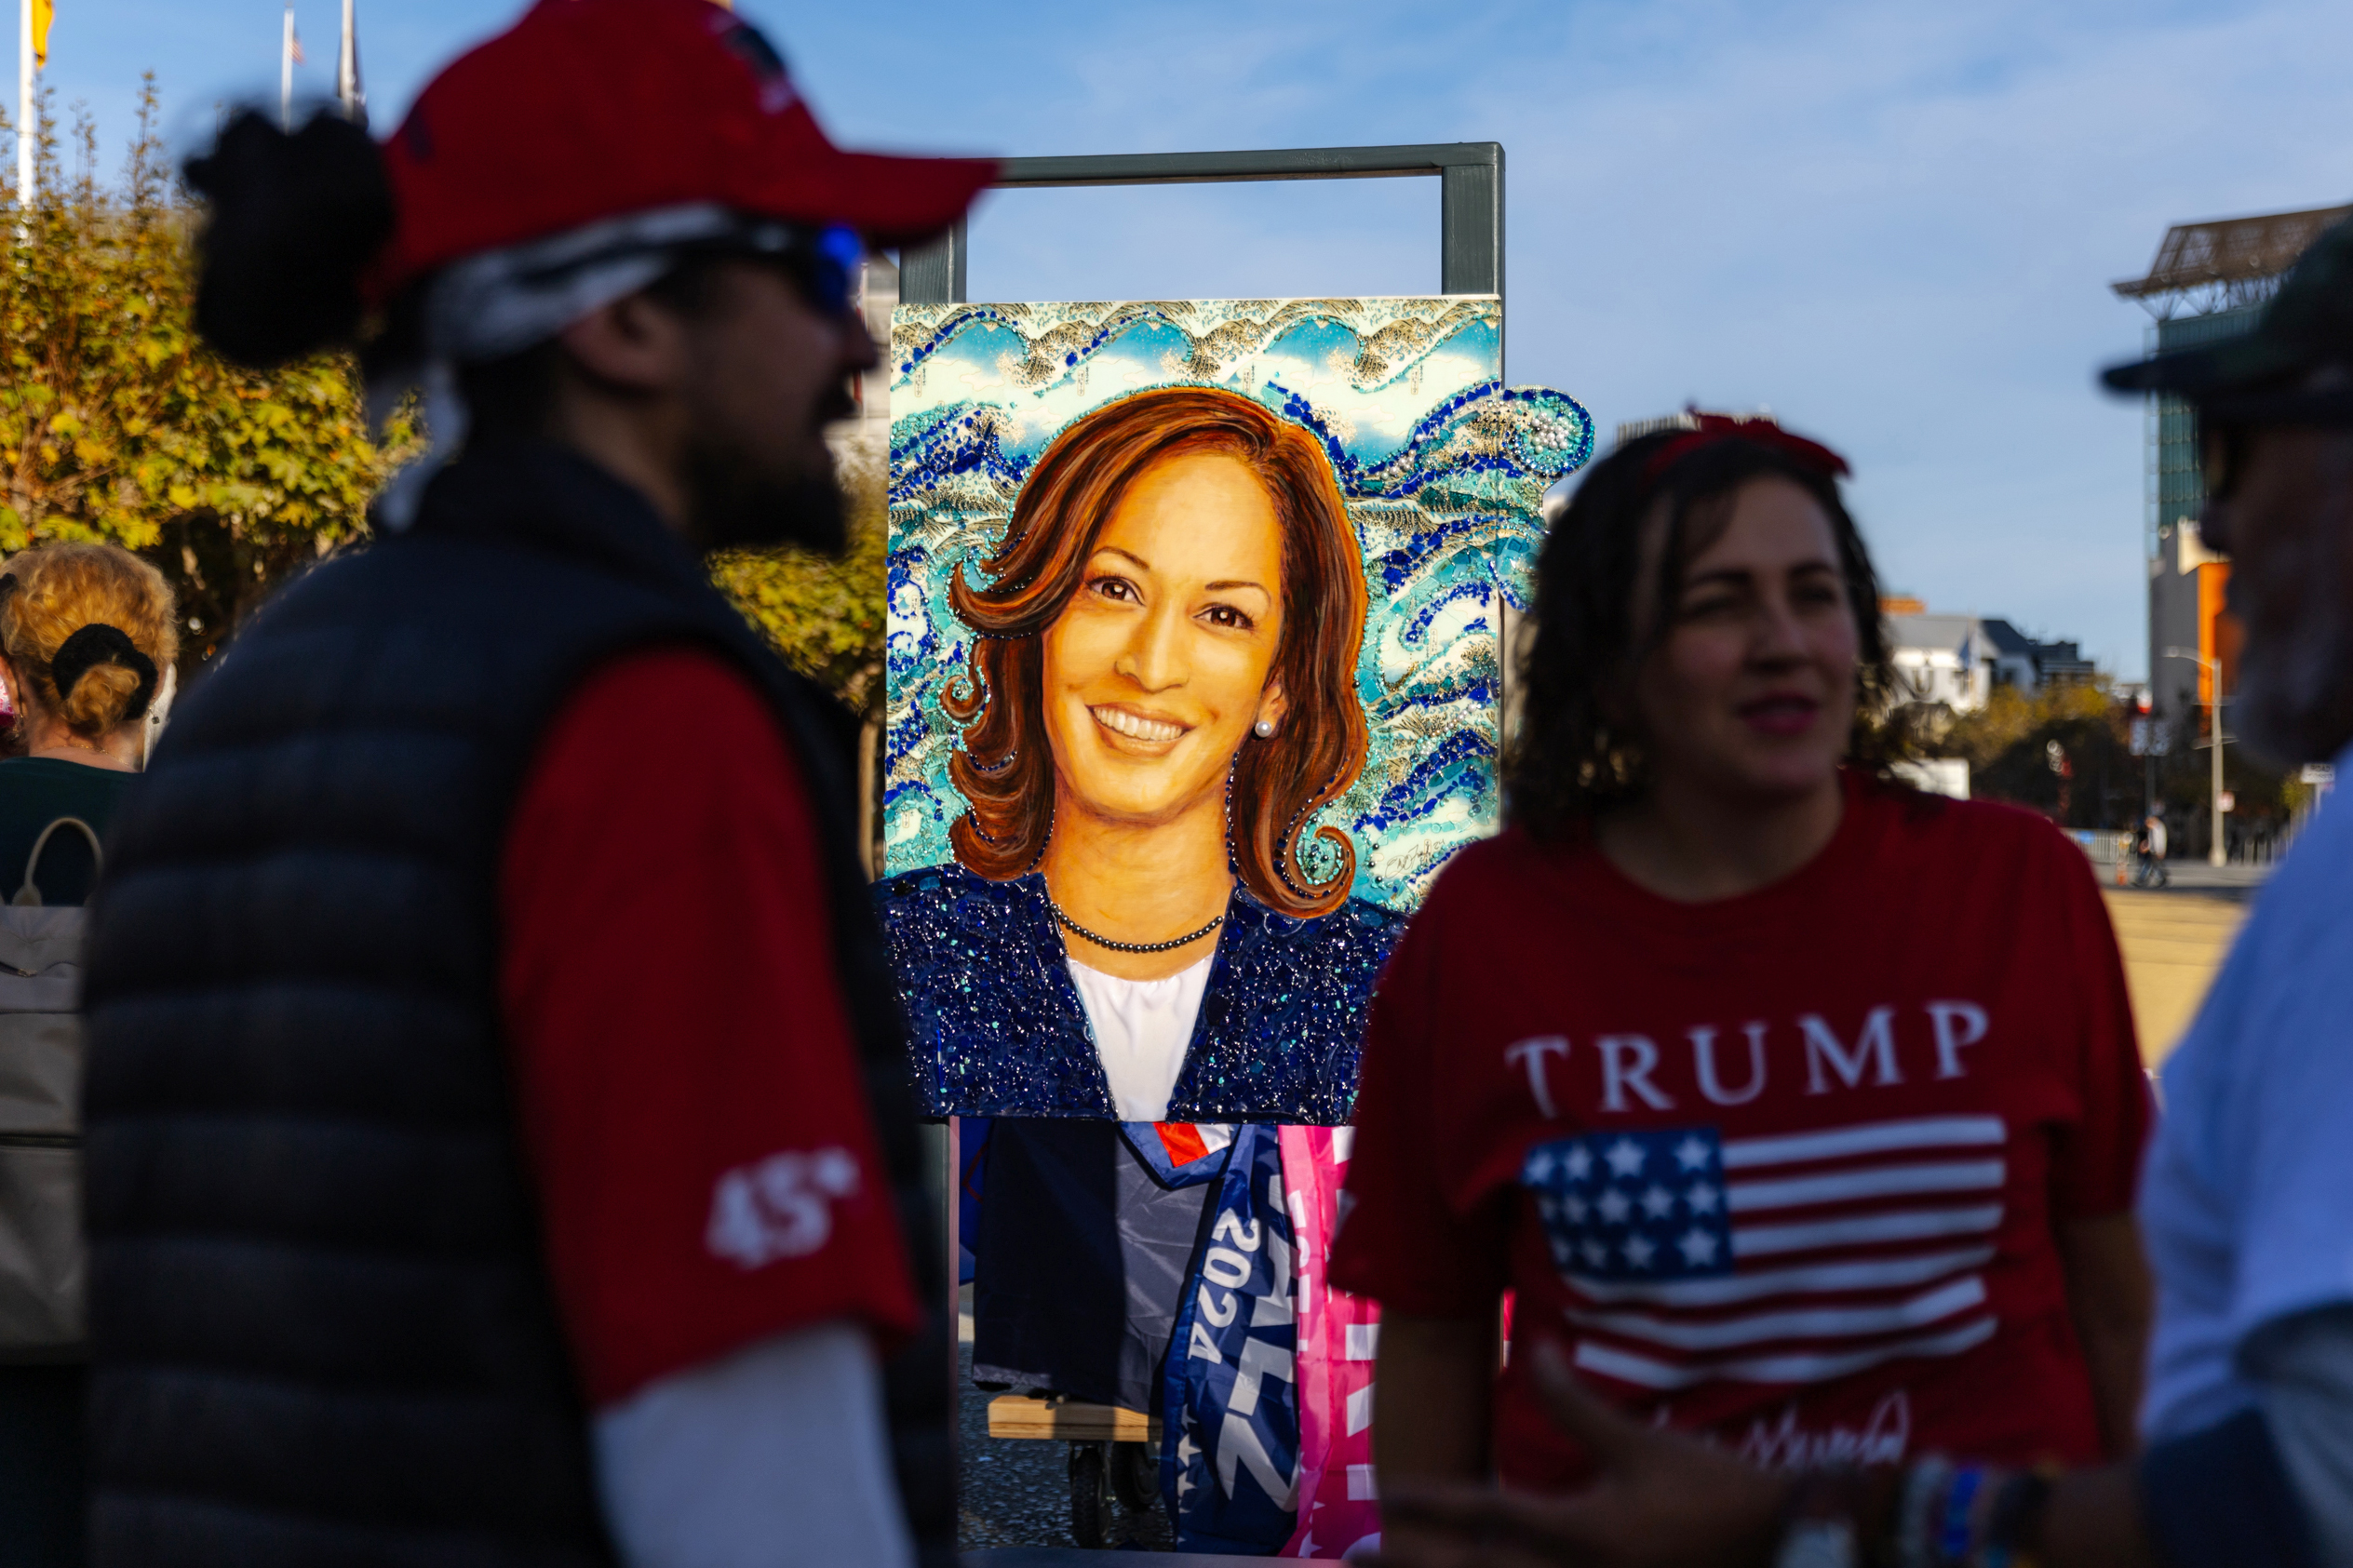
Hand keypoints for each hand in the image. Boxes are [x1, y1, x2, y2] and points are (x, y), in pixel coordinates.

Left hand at [1371, 1341, 1792, 1567]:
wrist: (1784, 1547)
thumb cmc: (1711, 1491)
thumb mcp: (1639, 1443)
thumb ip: (1575, 1401)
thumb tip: (1536, 1344)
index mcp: (1578, 1530)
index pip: (1486, 1513)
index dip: (1432, 1503)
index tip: (1386, 1494)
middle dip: (1419, 1562)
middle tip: (1362, 1556)